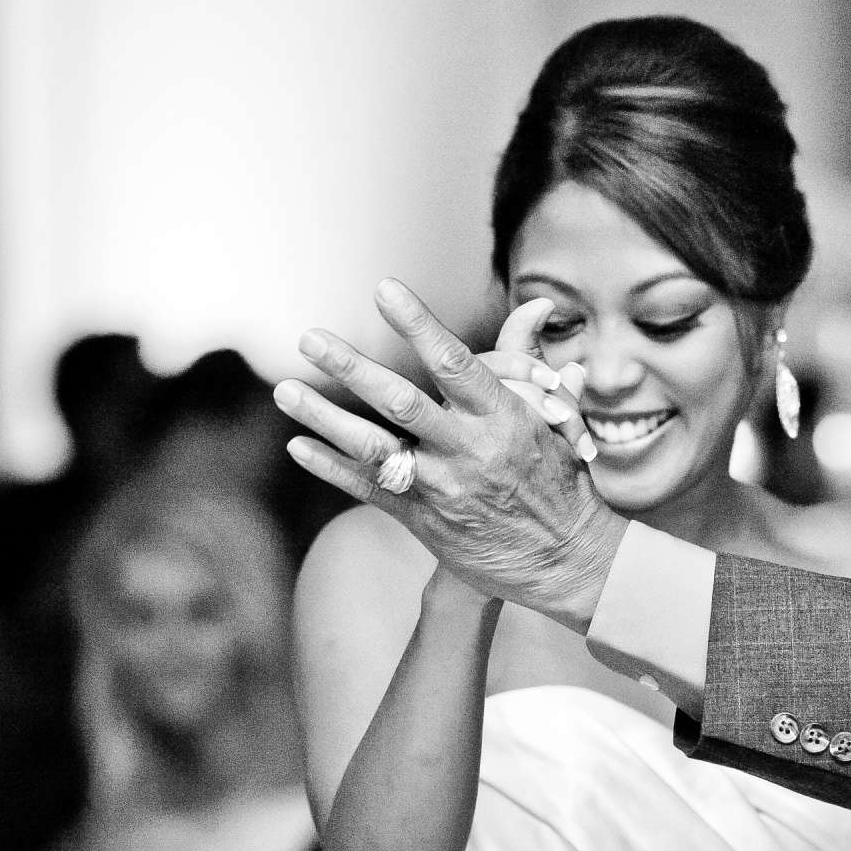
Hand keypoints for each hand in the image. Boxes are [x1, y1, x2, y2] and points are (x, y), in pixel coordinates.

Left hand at [276, 281, 629, 631]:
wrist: (565, 561)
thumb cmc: (561, 478)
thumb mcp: (555, 415)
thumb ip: (529, 357)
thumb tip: (539, 302)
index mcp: (504, 417)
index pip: (455, 362)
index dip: (419, 324)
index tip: (386, 289)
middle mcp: (469, 451)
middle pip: (401, 403)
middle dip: (351, 368)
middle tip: (310, 337)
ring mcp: (442, 488)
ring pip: (373, 448)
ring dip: (324, 417)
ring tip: (285, 390)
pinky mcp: (423, 520)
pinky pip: (368, 490)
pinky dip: (330, 468)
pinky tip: (298, 445)